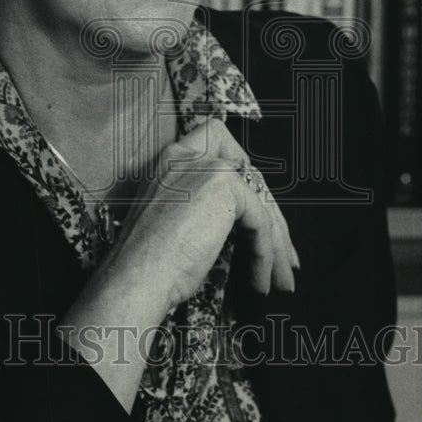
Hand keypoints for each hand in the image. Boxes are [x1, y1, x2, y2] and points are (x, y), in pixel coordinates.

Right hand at [59, 116, 297, 411]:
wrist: (136, 276)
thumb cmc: (149, 263)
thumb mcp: (174, 222)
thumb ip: (203, 206)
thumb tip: (248, 224)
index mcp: (170, 159)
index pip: (219, 142)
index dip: (243, 169)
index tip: (258, 203)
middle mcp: (187, 154)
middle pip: (250, 178)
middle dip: (272, 221)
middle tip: (285, 257)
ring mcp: (205, 166)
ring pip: (260, 202)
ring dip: (276, 245)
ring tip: (280, 279)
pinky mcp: (224, 185)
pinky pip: (261, 222)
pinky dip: (266, 254)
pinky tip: (260, 279)